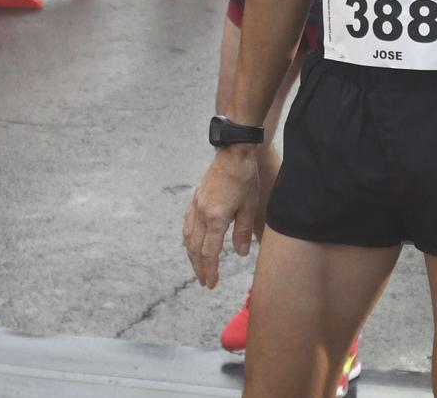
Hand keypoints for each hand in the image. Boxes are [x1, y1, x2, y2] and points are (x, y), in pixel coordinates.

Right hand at [181, 149, 264, 287]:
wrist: (233, 153)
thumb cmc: (244, 179)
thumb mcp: (249, 207)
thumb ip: (242, 232)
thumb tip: (240, 254)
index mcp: (215, 218)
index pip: (209, 252)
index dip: (210, 270)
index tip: (211, 284)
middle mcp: (201, 213)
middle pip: (195, 248)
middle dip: (199, 267)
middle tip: (204, 282)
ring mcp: (196, 205)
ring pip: (188, 237)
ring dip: (191, 255)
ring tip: (198, 267)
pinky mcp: (196, 198)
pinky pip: (187, 224)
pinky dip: (188, 238)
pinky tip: (191, 243)